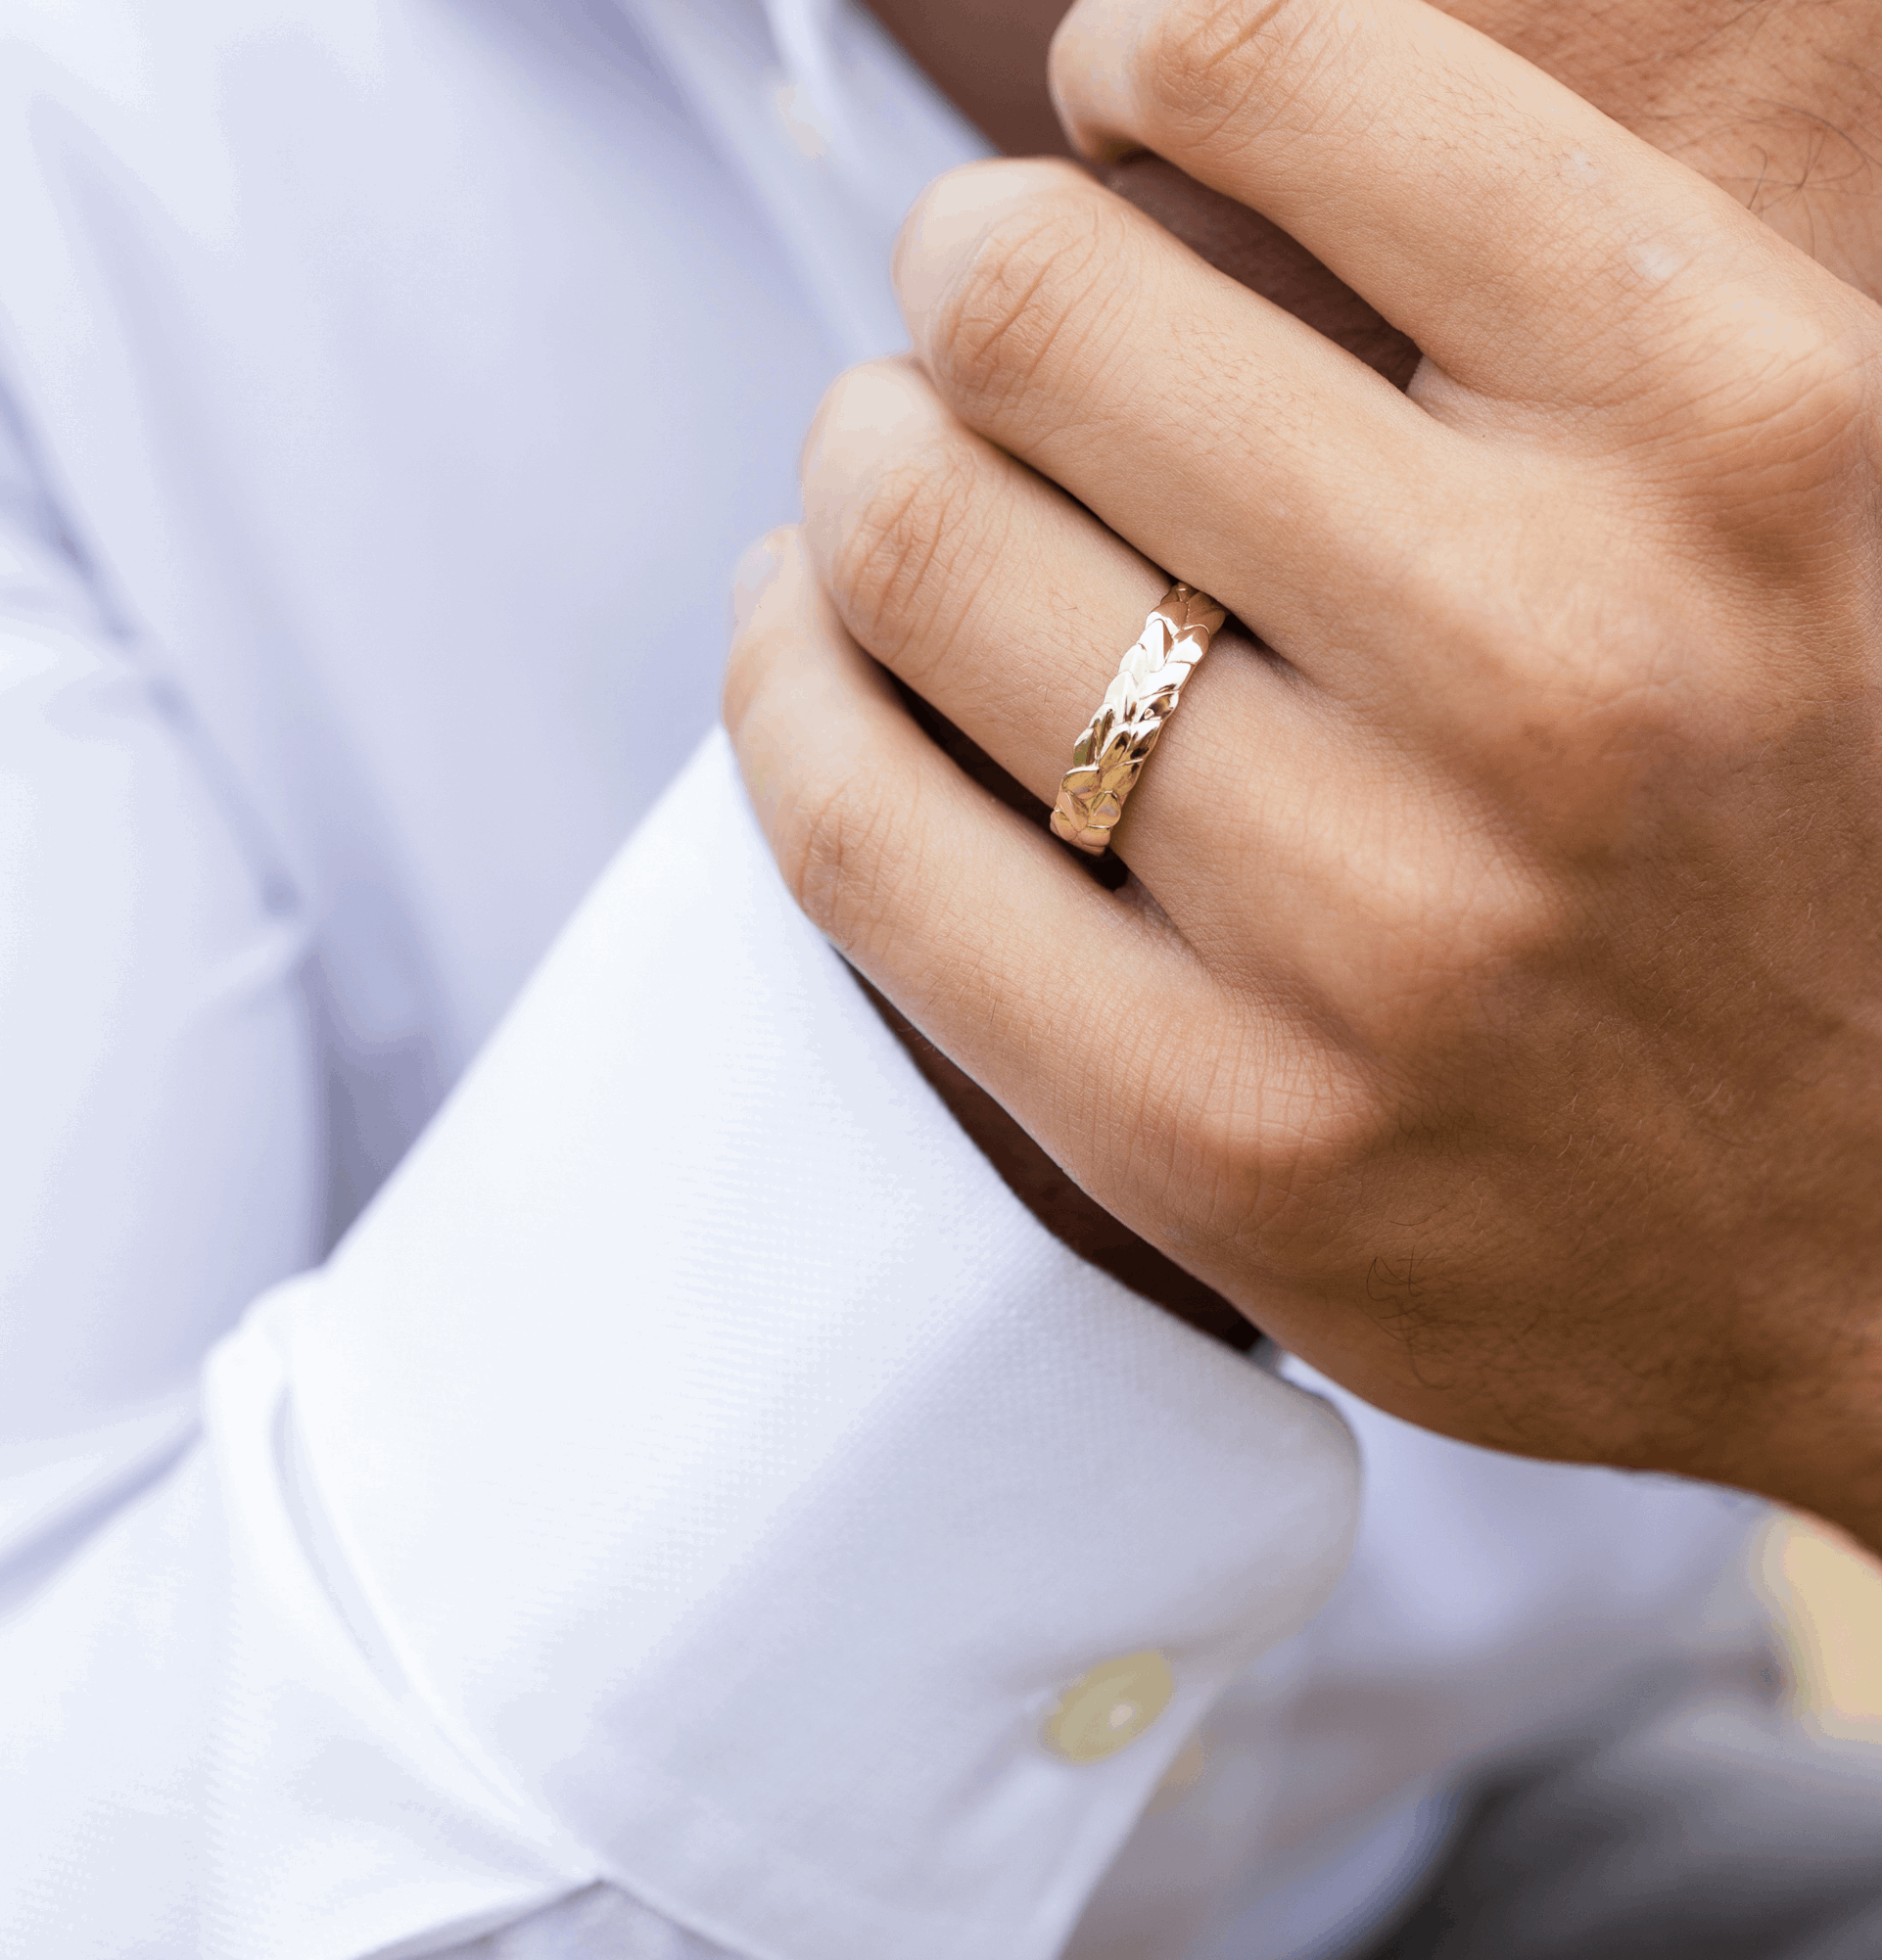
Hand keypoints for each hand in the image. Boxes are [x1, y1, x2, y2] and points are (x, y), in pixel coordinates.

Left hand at [727, 0, 1881, 1546]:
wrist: (1875, 1251)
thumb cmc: (1799, 843)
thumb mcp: (1795, 507)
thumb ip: (1549, 310)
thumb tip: (1178, 119)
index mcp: (1738, 434)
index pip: (1291, 62)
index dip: (1147, 49)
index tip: (1115, 93)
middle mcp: (1557, 663)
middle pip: (1038, 312)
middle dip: (959, 268)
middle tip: (973, 307)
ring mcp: (1371, 930)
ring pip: (909, 553)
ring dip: (849, 467)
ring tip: (884, 475)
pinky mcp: (1210, 1131)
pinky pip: (854, 827)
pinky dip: (776, 680)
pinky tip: (803, 637)